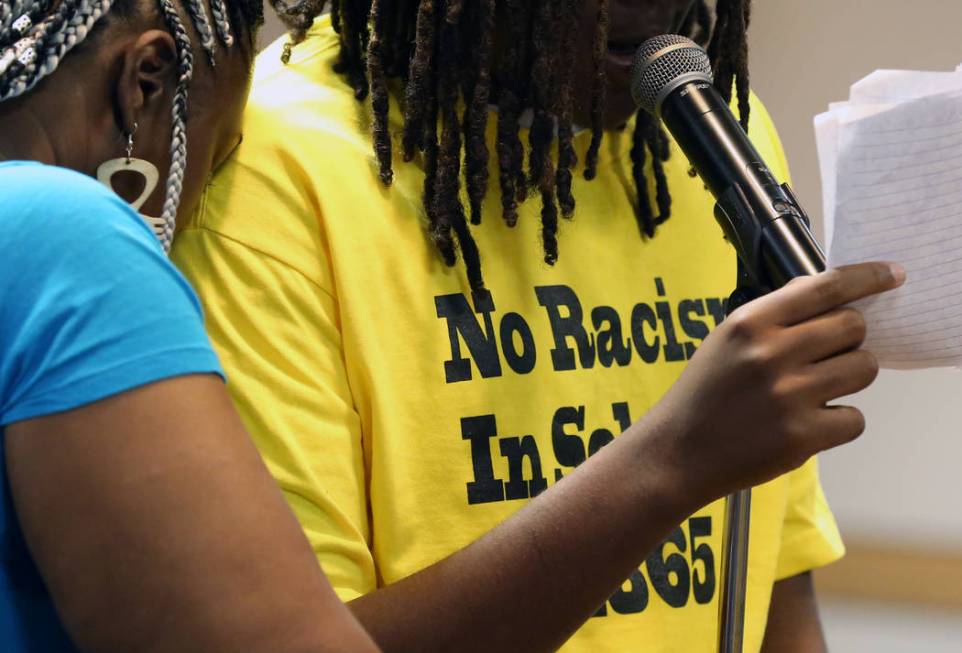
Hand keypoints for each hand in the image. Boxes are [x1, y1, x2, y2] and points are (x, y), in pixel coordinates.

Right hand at [647, 261, 905, 507]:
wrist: (676, 453)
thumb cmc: (704, 395)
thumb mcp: (726, 340)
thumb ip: (774, 316)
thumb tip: (827, 292)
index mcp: (750, 323)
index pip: (825, 286)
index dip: (867, 277)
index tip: (892, 274)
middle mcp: (771, 353)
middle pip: (853, 326)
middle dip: (850, 339)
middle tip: (829, 354)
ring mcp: (789, 396)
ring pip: (865, 368)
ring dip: (850, 376)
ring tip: (819, 388)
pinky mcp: (802, 436)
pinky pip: (856, 418)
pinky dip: (840, 421)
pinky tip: (811, 423)